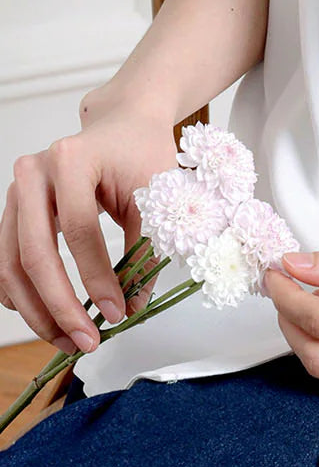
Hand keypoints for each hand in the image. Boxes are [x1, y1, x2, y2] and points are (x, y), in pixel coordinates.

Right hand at [0, 97, 178, 355]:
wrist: (124, 125)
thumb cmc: (142, 154)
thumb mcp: (156, 195)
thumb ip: (144, 250)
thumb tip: (131, 310)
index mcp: (72, 159)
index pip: (79, 232)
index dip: (96, 279)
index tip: (117, 314)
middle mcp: (35, 173)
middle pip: (34, 253)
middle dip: (59, 307)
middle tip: (86, 342)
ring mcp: (17, 191)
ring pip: (11, 265)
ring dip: (37, 311)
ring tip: (69, 341)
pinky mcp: (12, 210)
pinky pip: (6, 261)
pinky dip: (22, 295)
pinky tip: (47, 318)